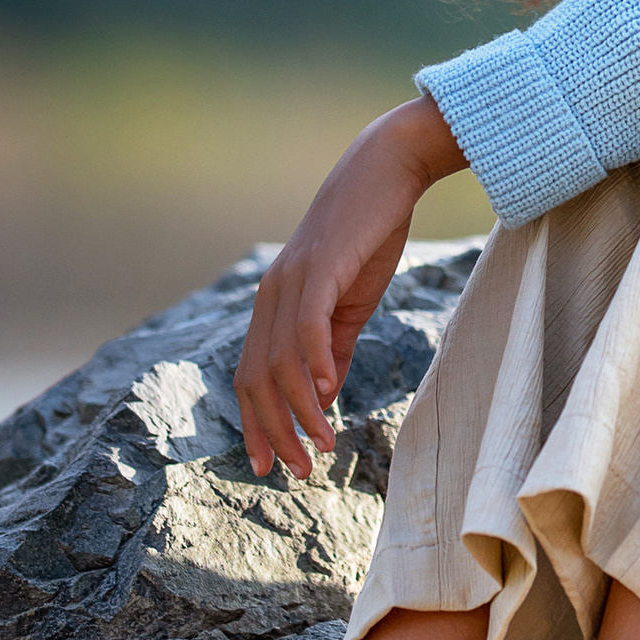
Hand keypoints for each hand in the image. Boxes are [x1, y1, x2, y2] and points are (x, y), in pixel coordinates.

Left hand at [236, 94, 462, 478]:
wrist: (389, 167)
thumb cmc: (371, 232)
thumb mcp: (350, 301)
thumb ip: (333, 348)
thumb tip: (321, 397)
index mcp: (274, 303)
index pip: (250, 375)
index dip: (256, 423)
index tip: (271, 464)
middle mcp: (271, 295)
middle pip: (256, 378)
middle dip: (273, 431)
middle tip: (297, 471)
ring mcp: (291, 281)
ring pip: (279, 364)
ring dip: (298, 413)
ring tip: (320, 447)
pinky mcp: (319, 270)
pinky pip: (307, 330)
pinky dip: (312, 368)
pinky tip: (328, 396)